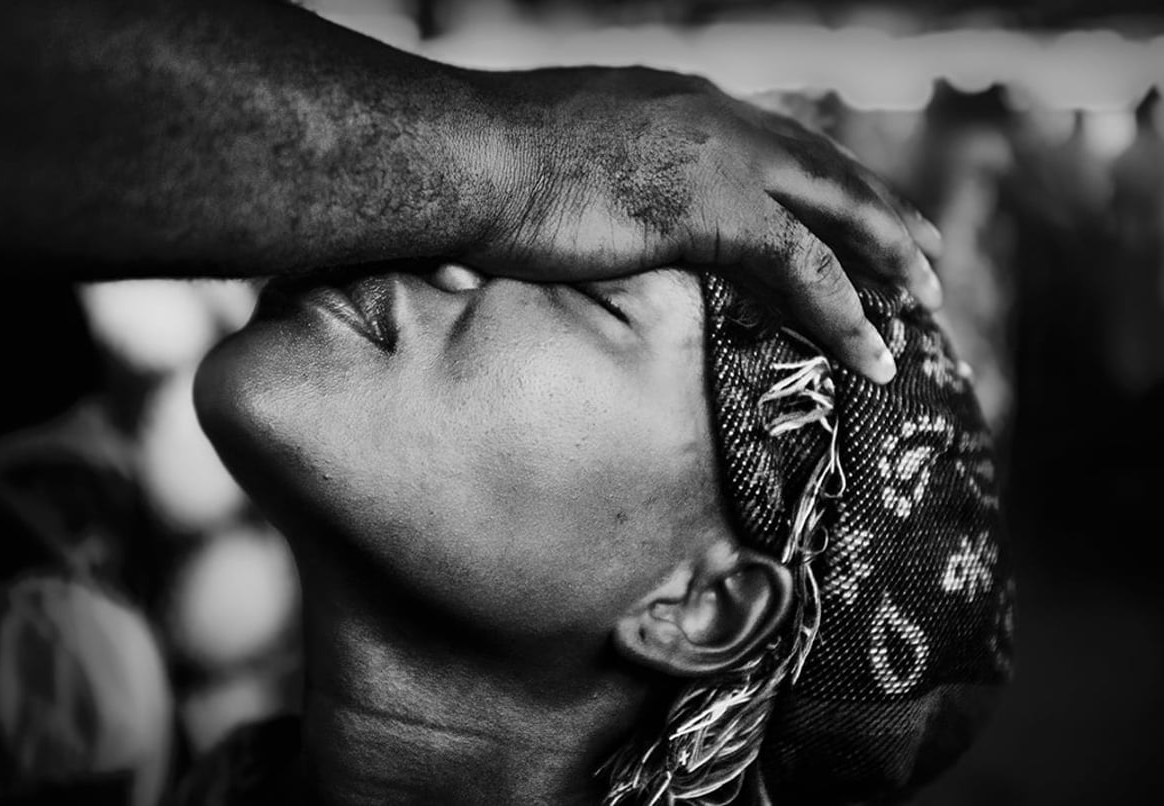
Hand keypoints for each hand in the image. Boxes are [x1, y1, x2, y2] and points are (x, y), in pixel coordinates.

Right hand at [467, 67, 941, 383]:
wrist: (462, 157)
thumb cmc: (483, 166)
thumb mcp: (559, 160)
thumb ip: (599, 179)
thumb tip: (586, 210)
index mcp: (680, 102)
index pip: (775, 145)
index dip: (823, 182)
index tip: (855, 211)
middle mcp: (714, 116)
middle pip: (825, 168)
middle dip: (882, 212)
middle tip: (930, 251)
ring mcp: (719, 157)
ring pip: (835, 211)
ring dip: (889, 260)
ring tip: (930, 304)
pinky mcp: (712, 207)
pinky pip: (803, 267)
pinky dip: (845, 313)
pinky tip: (876, 355)